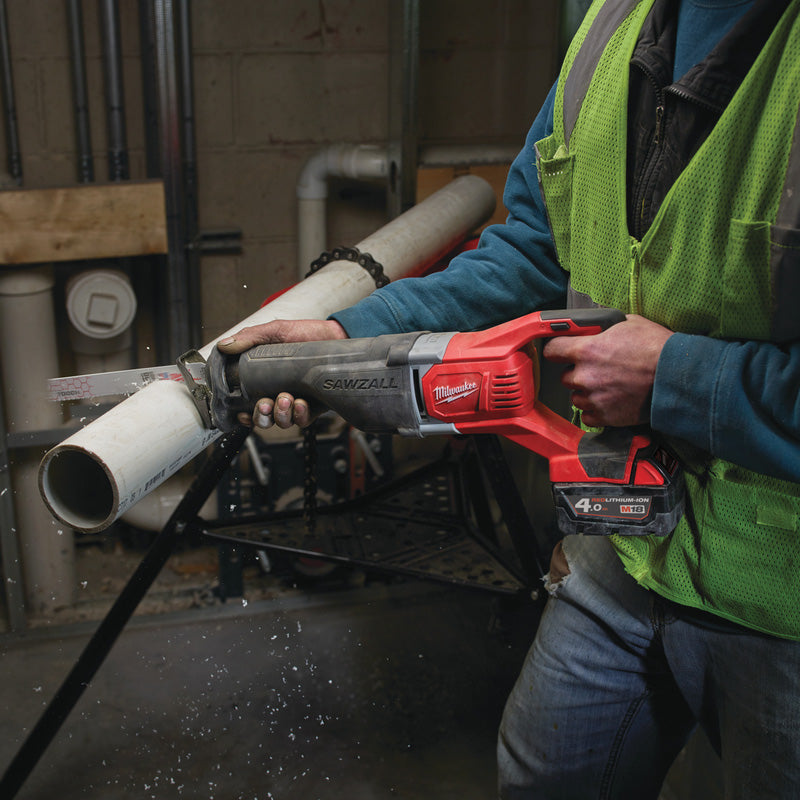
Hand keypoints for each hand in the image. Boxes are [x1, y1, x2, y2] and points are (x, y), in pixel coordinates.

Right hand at [216, 318, 347, 428]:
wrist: (336, 335)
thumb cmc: (306, 333)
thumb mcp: (275, 331)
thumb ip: (250, 338)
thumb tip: (224, 345)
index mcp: (264, 380)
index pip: (247, 404)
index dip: (242, 413)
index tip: (242, 412)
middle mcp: (278, 393)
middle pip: (262, 418)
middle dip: (261, 416)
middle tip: (265, 403)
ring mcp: (296, 400)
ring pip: (281, 421)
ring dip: (280, 414)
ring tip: (286, 398)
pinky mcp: (314, 405)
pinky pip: (303, 420)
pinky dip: (299, 415)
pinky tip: (301, 403)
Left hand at [542, 314, 672, 427]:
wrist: (677, 376)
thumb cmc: (657, 348)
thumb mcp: (629, 324)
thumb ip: (606, 328)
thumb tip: (598, 328)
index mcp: (586, 350)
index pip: (552, 350)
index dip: (557, 350)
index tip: (560, 352)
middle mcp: (585, 376)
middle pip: (564, 377)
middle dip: (577, 373)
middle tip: (595, 370)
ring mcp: (594, 399)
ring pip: (575, 398)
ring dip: (585, 393)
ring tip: (605, 387)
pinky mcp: (606, 416)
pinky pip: (588, 416)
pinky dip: (595, 411)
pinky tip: (608, 401)